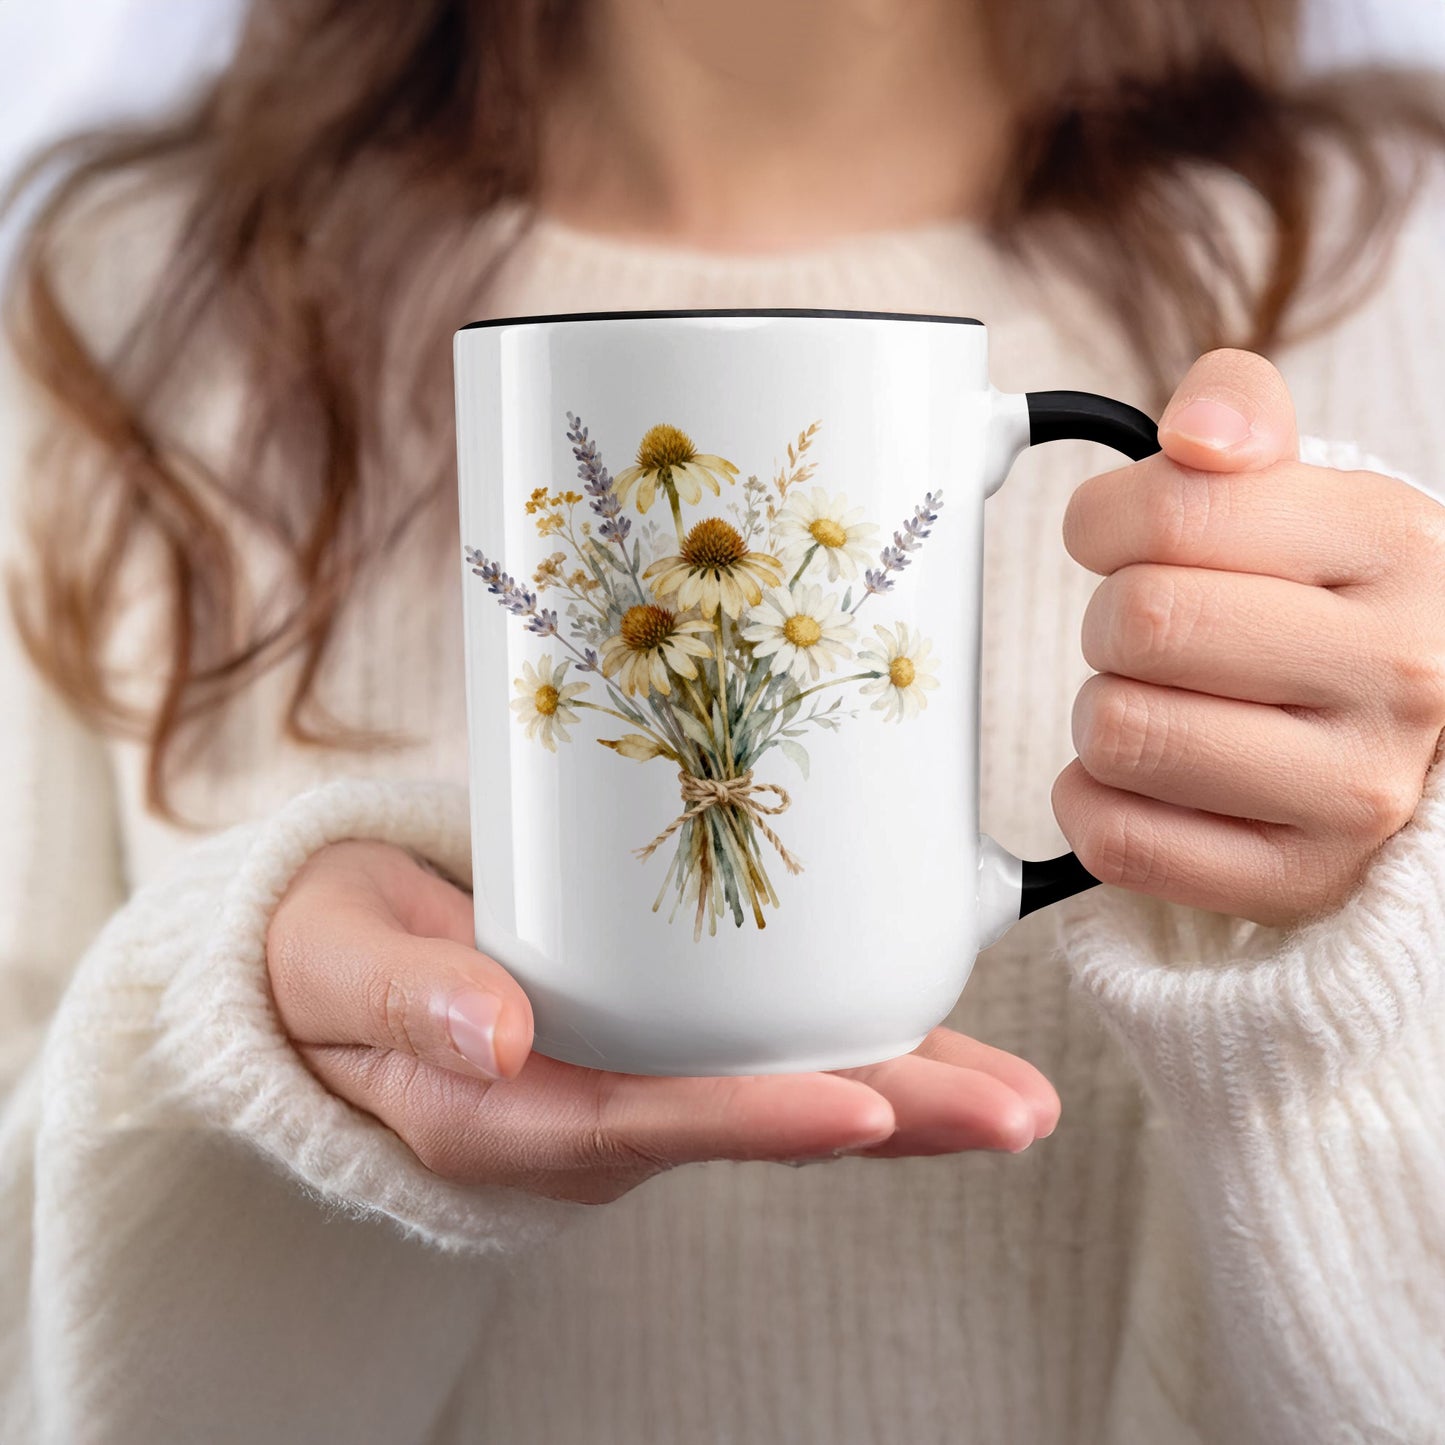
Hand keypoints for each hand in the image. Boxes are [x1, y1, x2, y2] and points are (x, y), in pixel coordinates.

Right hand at [265, 840, 1060, 1204]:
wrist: (329, 969)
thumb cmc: (328, 960)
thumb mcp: (336, 965)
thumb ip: (404, 998)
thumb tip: (493, 1033)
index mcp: (507, 1113)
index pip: (645, 1124)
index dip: (756, 1120)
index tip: (864, 1110)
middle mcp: (589, 1116)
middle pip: (750, 1121)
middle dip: (888, 1120)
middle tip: (1014, 1114)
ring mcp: (629, 1085)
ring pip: (777, 1094)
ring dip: (902, 1093)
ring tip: (1017, 1094)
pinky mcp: (653, 1045)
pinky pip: (763, 1053)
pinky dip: (853, 1045)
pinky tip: (934, 1032)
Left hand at [1055, 348, 1444, 929]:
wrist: (1419, 737)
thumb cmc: (1334, 605)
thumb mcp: (1310, 489)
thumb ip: (1239, 414)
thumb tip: (1194, 434)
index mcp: (1393, 545)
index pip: (1172, 513)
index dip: (1102, 522)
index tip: (1115, 539)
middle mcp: (1397, 672)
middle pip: (1137, 624)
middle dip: (1108, 620)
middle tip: (1144, 632)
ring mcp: (1353, 791)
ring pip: (1119, 733)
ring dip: (1102, 712)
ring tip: (1156, 702)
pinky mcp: (1296, 880)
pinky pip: (1119, 839)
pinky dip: (1092, 801)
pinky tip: (1138, 777)